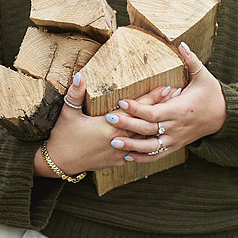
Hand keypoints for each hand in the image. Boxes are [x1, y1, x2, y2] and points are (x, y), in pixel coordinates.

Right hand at [34, 72, 178, 176]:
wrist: (60, 162)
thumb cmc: (63, 137)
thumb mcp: (68, 114)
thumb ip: (75, 94)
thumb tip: (80, 75)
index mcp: (109, 126)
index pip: (137, 109)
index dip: (152, 98)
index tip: (167, 87)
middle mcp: (119, 139)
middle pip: (147, 122)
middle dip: (163, 109)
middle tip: (178, 98)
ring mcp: (120, 152)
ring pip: (145, 138)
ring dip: (159, 125)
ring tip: (172, 115)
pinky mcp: (118, 160)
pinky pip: (138, 152)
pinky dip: (148, 143)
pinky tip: (157, 137)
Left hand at [105, 42, 226, 162]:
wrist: (224, 117)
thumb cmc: (212, 94)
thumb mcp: (203, 76)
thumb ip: (191, 61)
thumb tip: (181, 43)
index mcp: (179, 109)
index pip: (154, 112)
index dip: (137, 108)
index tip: (121, 101)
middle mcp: (176, 126)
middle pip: (148, 128)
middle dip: (127, 124)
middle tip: (108, 118)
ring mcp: (175, 138)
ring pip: (151, 146)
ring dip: (131, 146)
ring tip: (113, 141)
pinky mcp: (175, 146)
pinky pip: (157, 155)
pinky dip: (142, 158)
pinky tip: (126, 156)